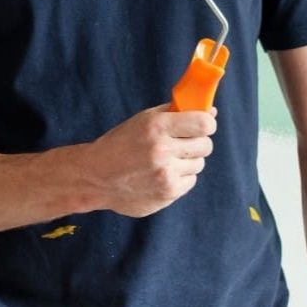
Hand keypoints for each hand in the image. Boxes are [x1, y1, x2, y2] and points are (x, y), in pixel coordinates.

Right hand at [79, 104, 216, 216]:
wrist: (95, 177)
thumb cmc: (121, 143)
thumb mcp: (145, 120)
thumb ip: (177, 112)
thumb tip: (211, 112)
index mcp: (157, 127)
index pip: (204, 124)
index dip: (207, 124)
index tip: (202, 125)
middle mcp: (162, 150)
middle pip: (205, 145)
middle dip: (197, 142)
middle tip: (182, 143)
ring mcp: (165, 174)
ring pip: (199, 164)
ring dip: (187, 161)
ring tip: (165, 160)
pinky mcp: (167, 193)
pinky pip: (190, 181)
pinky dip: (180, 177)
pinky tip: (162, 174)